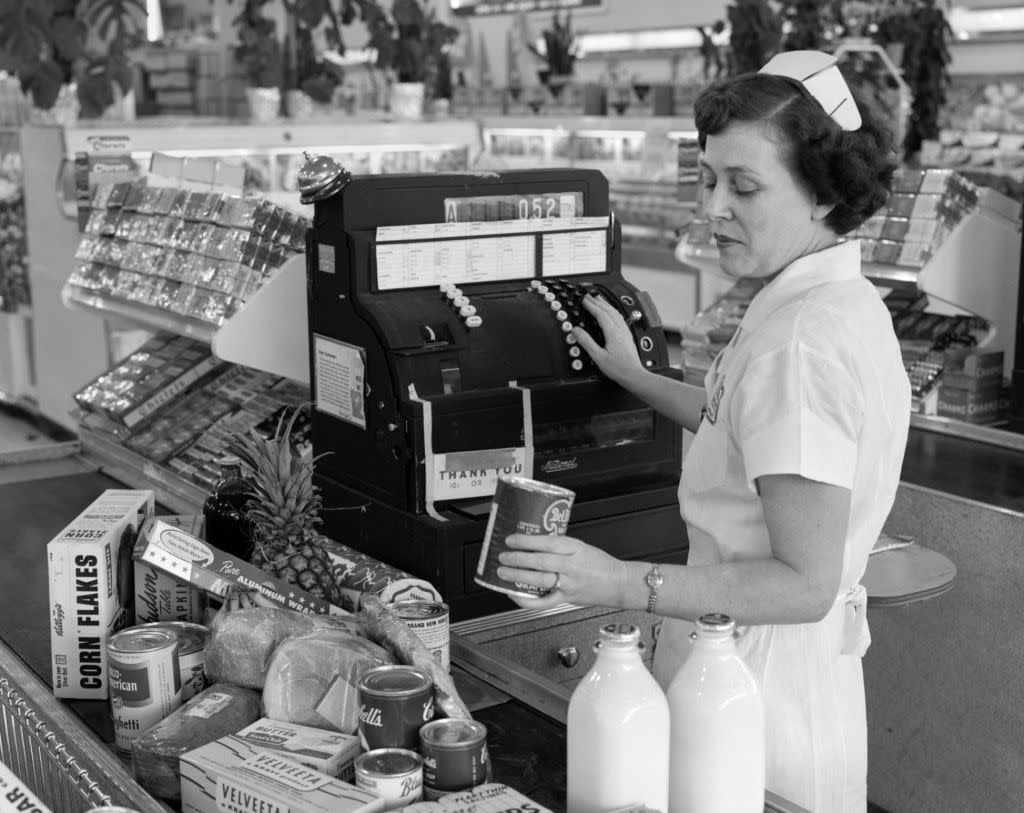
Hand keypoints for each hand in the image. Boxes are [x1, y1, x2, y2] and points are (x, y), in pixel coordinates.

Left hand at [496, 533, 626, 609]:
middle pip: (541, 562)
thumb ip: (560, 546)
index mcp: (576, 548)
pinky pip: (543, 603)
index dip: (527, 541)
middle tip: (503, 557)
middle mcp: (572, 566)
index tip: (511, 540)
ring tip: (503, 573)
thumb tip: (533, 544)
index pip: (548, 543)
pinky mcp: (566, 599)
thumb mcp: (581, 547)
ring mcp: (569, 584)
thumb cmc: (601, 564)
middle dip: (518, 559)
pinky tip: (514, 595)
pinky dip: (526, 600)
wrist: (619, 583)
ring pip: (540, 581)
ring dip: (518, 577)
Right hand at [573, 294, 643, 386]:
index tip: (584, 300)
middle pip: (609, 310)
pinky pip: (619, 318)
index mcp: (613, 333)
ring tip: (599, 299)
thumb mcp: (598, 356)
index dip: (592, 306)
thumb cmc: (618, 368)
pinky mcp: (627, 336)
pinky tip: (611, 313)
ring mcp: (625, 332)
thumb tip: (576, 330)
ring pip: (615, 313)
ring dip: (606, 305)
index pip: (601, 314)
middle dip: (598, 302)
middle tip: (589, 296)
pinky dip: (612, 311)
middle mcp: (620, 330)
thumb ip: (586, 342)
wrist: (633, 375)